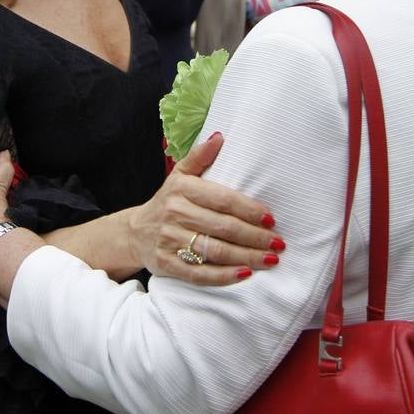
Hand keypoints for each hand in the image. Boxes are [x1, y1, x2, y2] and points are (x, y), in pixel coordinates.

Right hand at [128, 132, 281, 285]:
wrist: (134, 232)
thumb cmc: (168, 202)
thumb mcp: (179, 175)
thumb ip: (200, 156)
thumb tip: (220, 137)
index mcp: (182, 189)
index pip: (223, 199)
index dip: (249, 209)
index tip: (271, 218)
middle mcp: (175, 213)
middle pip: (223, 227)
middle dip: (255, 237)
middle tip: (278, 243)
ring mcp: (170, 240)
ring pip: (215, 251)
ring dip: (246, 257)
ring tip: (270, 259)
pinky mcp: (167, 264)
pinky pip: (200, 273)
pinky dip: (224, 276)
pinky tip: (245, 275)